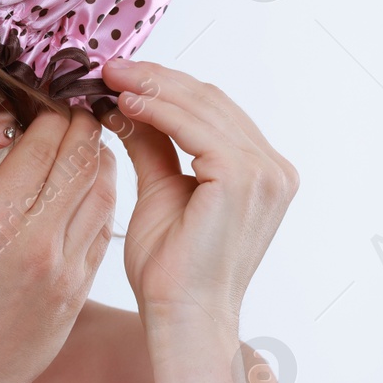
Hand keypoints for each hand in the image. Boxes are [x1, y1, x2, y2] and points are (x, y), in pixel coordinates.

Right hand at [0, 106, 116, 382]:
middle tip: (80, 108)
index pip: (41, 148)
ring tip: (90, 140)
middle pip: (79, 161)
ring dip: (99, 158)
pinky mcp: (80, 287)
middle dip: (82, 127)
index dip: (51, 116)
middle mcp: (36, 240)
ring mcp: (65, 266)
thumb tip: (10, 159)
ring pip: (102, 190)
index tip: (51, 102)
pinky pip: (103, 227)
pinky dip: (102, 196)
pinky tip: (94, 184)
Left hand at [96, 58, 298, 328]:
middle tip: (109, 67)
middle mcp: (273, 169)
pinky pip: (194, 127)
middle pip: (210, 101)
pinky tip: (124, 103)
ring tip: (109, 79)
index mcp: (262, 172)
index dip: (166, 86)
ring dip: (151, 87)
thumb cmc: (171, 270)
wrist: (182, 315)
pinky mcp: (244, 177)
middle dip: (156, 79)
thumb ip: (153, 147)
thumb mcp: (160, 192)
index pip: (213, 111)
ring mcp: (265, 172)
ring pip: (201, 108)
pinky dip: (157, 109)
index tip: (120, 75)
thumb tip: (128, 105)